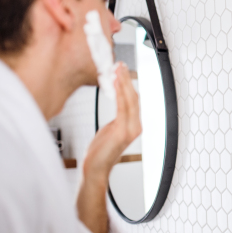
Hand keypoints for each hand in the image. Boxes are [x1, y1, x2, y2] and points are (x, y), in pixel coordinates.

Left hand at [83, 62, 141, 180]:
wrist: (95, 168)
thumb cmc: (100, 151)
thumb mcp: (110, 130)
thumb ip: (118, 117)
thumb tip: (118, 104)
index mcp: (134, 125)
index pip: (134, 100)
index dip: (128, 84)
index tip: (122, 71)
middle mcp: (136, 126)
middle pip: (134, 97)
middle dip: (126, 79)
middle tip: (120, 64)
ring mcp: (131, 129)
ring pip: (129, 100)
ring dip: (123, 82)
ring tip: (117, 69)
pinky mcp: (123, 131)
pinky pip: (122, 107)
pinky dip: (119, 92)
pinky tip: (115, 82)